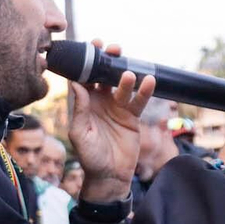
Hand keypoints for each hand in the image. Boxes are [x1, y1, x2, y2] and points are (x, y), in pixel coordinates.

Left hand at [67, 41, 155, 202]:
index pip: (84, 76)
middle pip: (105, 74)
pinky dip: (144, 90)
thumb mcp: (80, 133)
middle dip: (108, 60)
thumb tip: (75, 83)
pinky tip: (149, 81)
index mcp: (84, 102)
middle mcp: (101, 100)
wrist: (109, 176)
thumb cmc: (89, 156)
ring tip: (129, 72)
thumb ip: (80, 109)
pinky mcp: (133, 116)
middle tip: (113, 49)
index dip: (87, 61)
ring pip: (123, 85)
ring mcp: (117, 107)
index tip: (91, 46)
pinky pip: (139, 100)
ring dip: (126, 75)